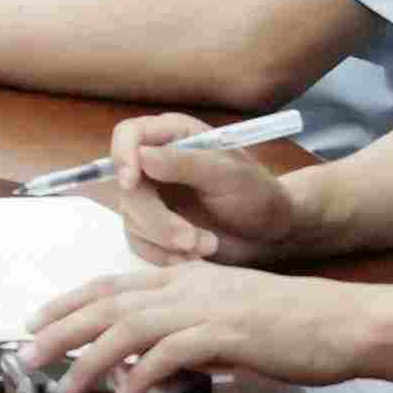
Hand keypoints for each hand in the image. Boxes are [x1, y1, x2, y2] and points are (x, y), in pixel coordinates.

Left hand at [22, 252, 374, 392]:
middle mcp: (189, 286)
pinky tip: (128, 389)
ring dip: (93, 355)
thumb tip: (145, 366)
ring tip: (68, 382)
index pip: (112, 284)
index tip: (35, 321)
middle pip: (109, 303)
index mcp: (186, 278)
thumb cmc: (291, 325)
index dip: (69, 302)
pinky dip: (146, 369)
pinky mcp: (230, 332)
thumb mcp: (227, 321)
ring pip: (132, 325)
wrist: (345, 321)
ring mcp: (209, 306)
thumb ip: (184, 337)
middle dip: (62, 329)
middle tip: (27, 354)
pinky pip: (175, 350)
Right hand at [88, 111, 323, 268]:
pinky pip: (139, 243)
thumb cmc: (257, 195)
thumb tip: (142, 156)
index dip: (122, 156)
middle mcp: (155, 163)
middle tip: (191, 240)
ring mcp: (151, 196)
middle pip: (126, 187)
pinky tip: (194, 257)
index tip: (130, 184)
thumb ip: (186, 163)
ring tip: (207, 246)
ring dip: (166, 240)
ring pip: (131, 218)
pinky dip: (163, 255)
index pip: (128, 135)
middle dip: (157, 219)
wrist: (269, 234)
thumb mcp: (229, 175)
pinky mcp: (151, 227)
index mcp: (173, 136)